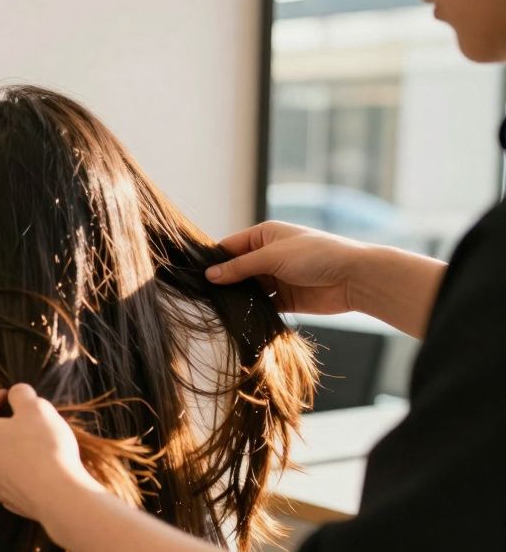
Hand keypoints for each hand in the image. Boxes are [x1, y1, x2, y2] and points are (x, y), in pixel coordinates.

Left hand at [0, 384, 101, 521]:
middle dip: (3, 423)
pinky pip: (11, 477)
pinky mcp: (7, 499)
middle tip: (23, 417)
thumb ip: (22, 394)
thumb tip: (17, 393)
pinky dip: (19, 468)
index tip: (10, 393)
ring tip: (32, 441)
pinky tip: (37, 465)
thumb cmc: (44, 447)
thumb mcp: (35, 408)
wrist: (59, 496)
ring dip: (11, 447)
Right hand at [204, 221, 366, 314]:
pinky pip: (262, 304)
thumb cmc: (317, 255)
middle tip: (202, 295)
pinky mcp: (286, 299)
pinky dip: (252, 310)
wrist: (355, 278)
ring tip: (217, 307)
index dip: (214, 260)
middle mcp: (269, 255)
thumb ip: (240, 267)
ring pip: (248, 288)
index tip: (196, 275)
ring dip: (238, 296)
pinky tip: (239, 316)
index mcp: (265, 235)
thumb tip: (210, 275)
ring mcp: (277, 277)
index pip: (230, 246)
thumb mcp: (272, 256)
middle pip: (237, 269)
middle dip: (224, 281)